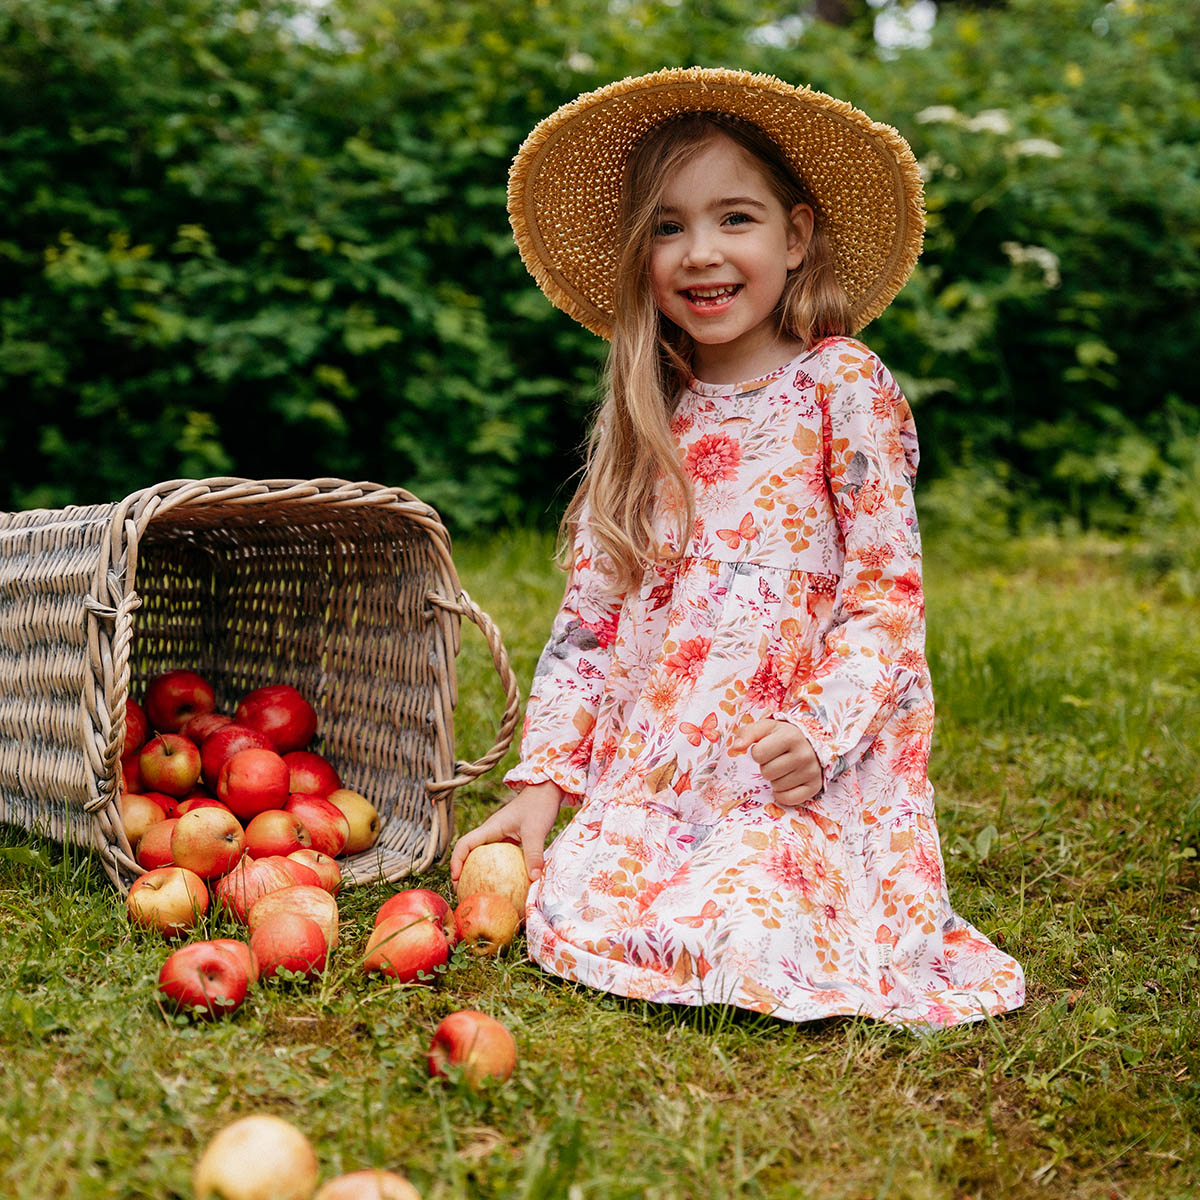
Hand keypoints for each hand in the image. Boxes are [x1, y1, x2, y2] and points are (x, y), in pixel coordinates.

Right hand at [449, 781, 563, 884]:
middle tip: (465, 893)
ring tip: (481, 892)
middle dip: (464, 873)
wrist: (548, 790)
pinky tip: (506, 883)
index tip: (456, 880)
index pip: (464, 844)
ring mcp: (501, 836)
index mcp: (490, 828)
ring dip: (479, 872)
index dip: (456, 862)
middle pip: (469, 853)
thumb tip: (534, 879)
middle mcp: (492, 832)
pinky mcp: (511, 839)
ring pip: (483, 856)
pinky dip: (497, 870)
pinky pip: (499, 857)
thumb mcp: (536, 831)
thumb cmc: (539, 805)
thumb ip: (534, 854)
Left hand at [732, 719, 821, 806]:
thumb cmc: (784, 736)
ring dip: (775, 779)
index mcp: (791, 736)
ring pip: (776, 786)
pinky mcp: (815, 787)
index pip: (758, 754)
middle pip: (766, 772)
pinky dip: (783, 793)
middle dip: (767, 766)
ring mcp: (811, 772)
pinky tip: (788, 781)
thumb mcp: (766, 728)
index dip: (758, 752)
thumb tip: (736, 747)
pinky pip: (788, 799)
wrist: (812, 743)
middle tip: (776, 759)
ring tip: (784, 768)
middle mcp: (804, 754)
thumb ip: (748, 733)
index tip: (767, 748)